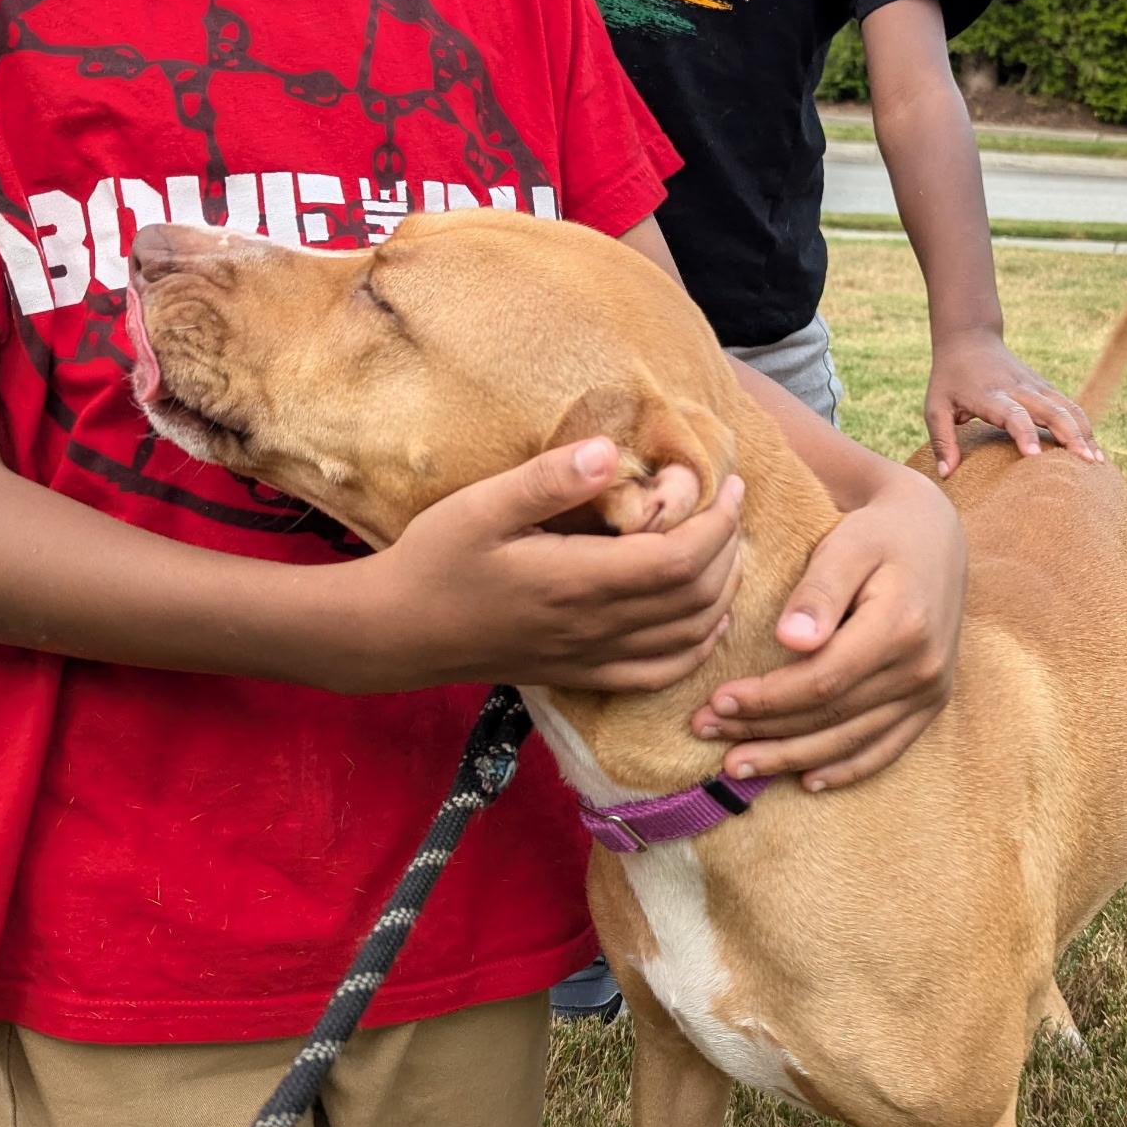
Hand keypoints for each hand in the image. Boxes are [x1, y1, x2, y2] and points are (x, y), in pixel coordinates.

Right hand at [361, 438, 743, 693]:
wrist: (396, 633)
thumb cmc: (434, 562)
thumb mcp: (480, 507)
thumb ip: (548, 480)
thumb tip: (611, 451)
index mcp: (576, 582)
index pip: (679, 559)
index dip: (718, 523)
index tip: (727, 484)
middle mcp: (594, 628)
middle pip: (696, 597)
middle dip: (728, 549)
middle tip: (729, 506)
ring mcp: (590, 658)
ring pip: (687, 637)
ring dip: (721, 593)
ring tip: (725, 549)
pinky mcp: (581, 675)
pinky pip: (658, 674)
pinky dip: (696, 647)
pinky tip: (705, 620)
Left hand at [690, 469, 964, 790]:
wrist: (933, 535)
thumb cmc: (878, 534)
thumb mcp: (847, 543)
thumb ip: (819, 591)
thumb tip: (790, 640)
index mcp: (901, 626)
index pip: (823, 680)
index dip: (766, 698)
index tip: (716, 700)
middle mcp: (922, 667)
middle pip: (832, 716)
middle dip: (764, 730)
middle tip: (706, 732)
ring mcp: (931, 691)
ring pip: (852, 741)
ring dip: (790, 758)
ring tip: (736, 766)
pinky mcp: (931, 702)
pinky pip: (886, 748)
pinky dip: (845, 769)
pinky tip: (806, 780)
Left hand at [926, 329, 1101, 476]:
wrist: (970, 339)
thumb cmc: (949, 379)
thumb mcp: (936, 407)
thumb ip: (943, 440)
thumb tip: (946, 474)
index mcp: (991, 395)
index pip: (1013, 415)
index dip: (1024, 434)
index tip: (1035, 457)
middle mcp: (1019, 389)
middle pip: (1051, 411)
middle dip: (1070, 436)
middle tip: (1085, 463)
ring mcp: (1035, 386)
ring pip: (1067, 408)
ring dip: (1084, 432)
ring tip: (1097, 461)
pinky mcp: (1044, 387)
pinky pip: (1069, 406)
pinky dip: (1083, 424)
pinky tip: (1093, 447)